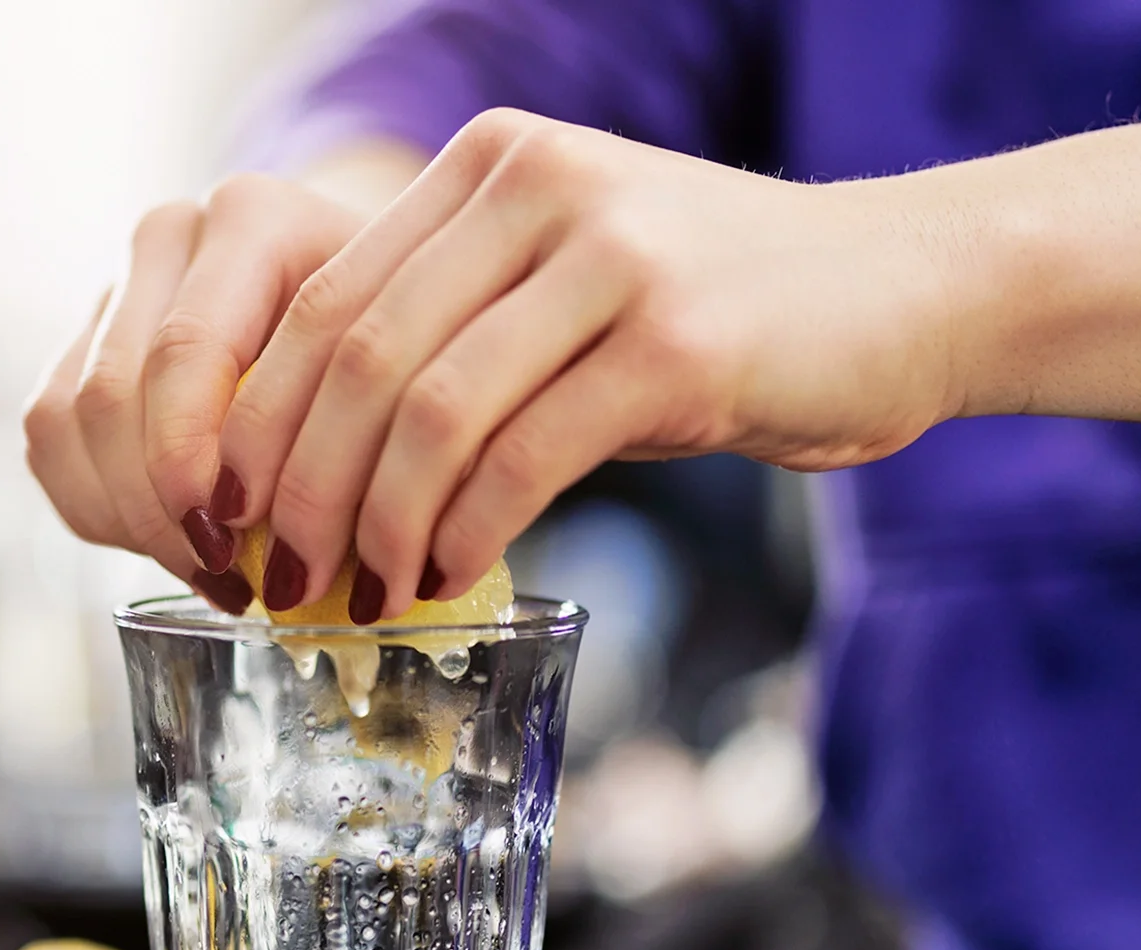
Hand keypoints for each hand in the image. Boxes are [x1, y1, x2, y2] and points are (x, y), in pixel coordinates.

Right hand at [22, 174, 370, 611]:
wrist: (361, 289)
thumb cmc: (392, 342)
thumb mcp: (403, 370)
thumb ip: (360, 437)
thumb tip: (298, 560)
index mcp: (253, 219)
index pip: (185, 350)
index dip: (189, 462)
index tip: (229, 544)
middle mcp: (171, 235)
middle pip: (113, 394)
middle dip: (159, 506)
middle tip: (222, 574)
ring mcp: (116, 283)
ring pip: (66, 419)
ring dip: (127, 516)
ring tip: (204, 569)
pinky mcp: (81, 341)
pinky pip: (50, 441)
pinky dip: (99, 508)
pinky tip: (167, 544)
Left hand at [215, 108, 964, 619]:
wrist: (906, 290)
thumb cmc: (724, 309)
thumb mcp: (573, 282)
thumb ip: (460, 337)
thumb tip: (322, 474)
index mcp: (490, 164)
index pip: (321, 297)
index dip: (259, 420)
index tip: (234, 513)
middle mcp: (539, 188)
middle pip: (355, 356)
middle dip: (300, 487)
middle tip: (283, 577)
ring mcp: (611, 259)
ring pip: (428, 411)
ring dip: (377, 526)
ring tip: (361, 593)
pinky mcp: (676, 345)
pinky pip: (524, 456)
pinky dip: (466, 532)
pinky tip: (449, 575)